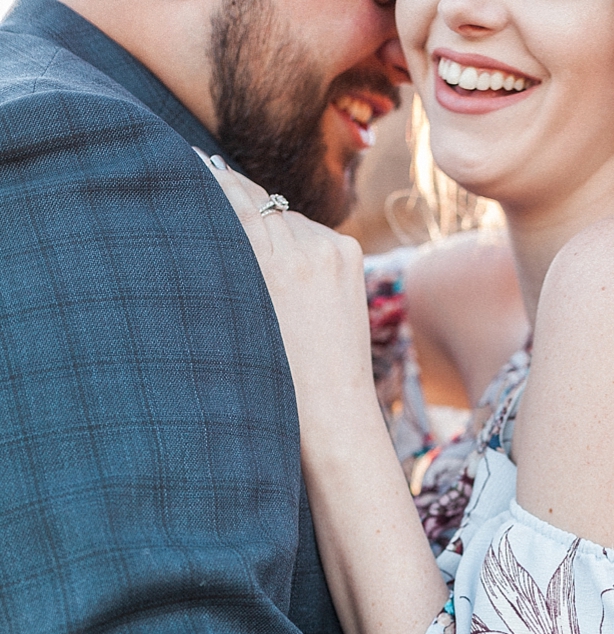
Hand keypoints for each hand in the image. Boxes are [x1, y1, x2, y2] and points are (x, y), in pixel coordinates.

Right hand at [196, 152, 379, 466]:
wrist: (333, 413)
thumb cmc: (274, 381)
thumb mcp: (236, 319)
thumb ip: (225, 263)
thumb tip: (208, 211)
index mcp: (270, 267)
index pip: (232, 200)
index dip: (205, 177)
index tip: (182, 160)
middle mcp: (304, 250)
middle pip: (258, 199)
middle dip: (231, 190)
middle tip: (201, 174)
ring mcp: (331, 248)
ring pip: (283, 215)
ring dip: (267, 223)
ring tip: (249, 250)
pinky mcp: (350, 253)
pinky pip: (310, 231)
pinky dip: (295, 240)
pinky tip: (287, 272)